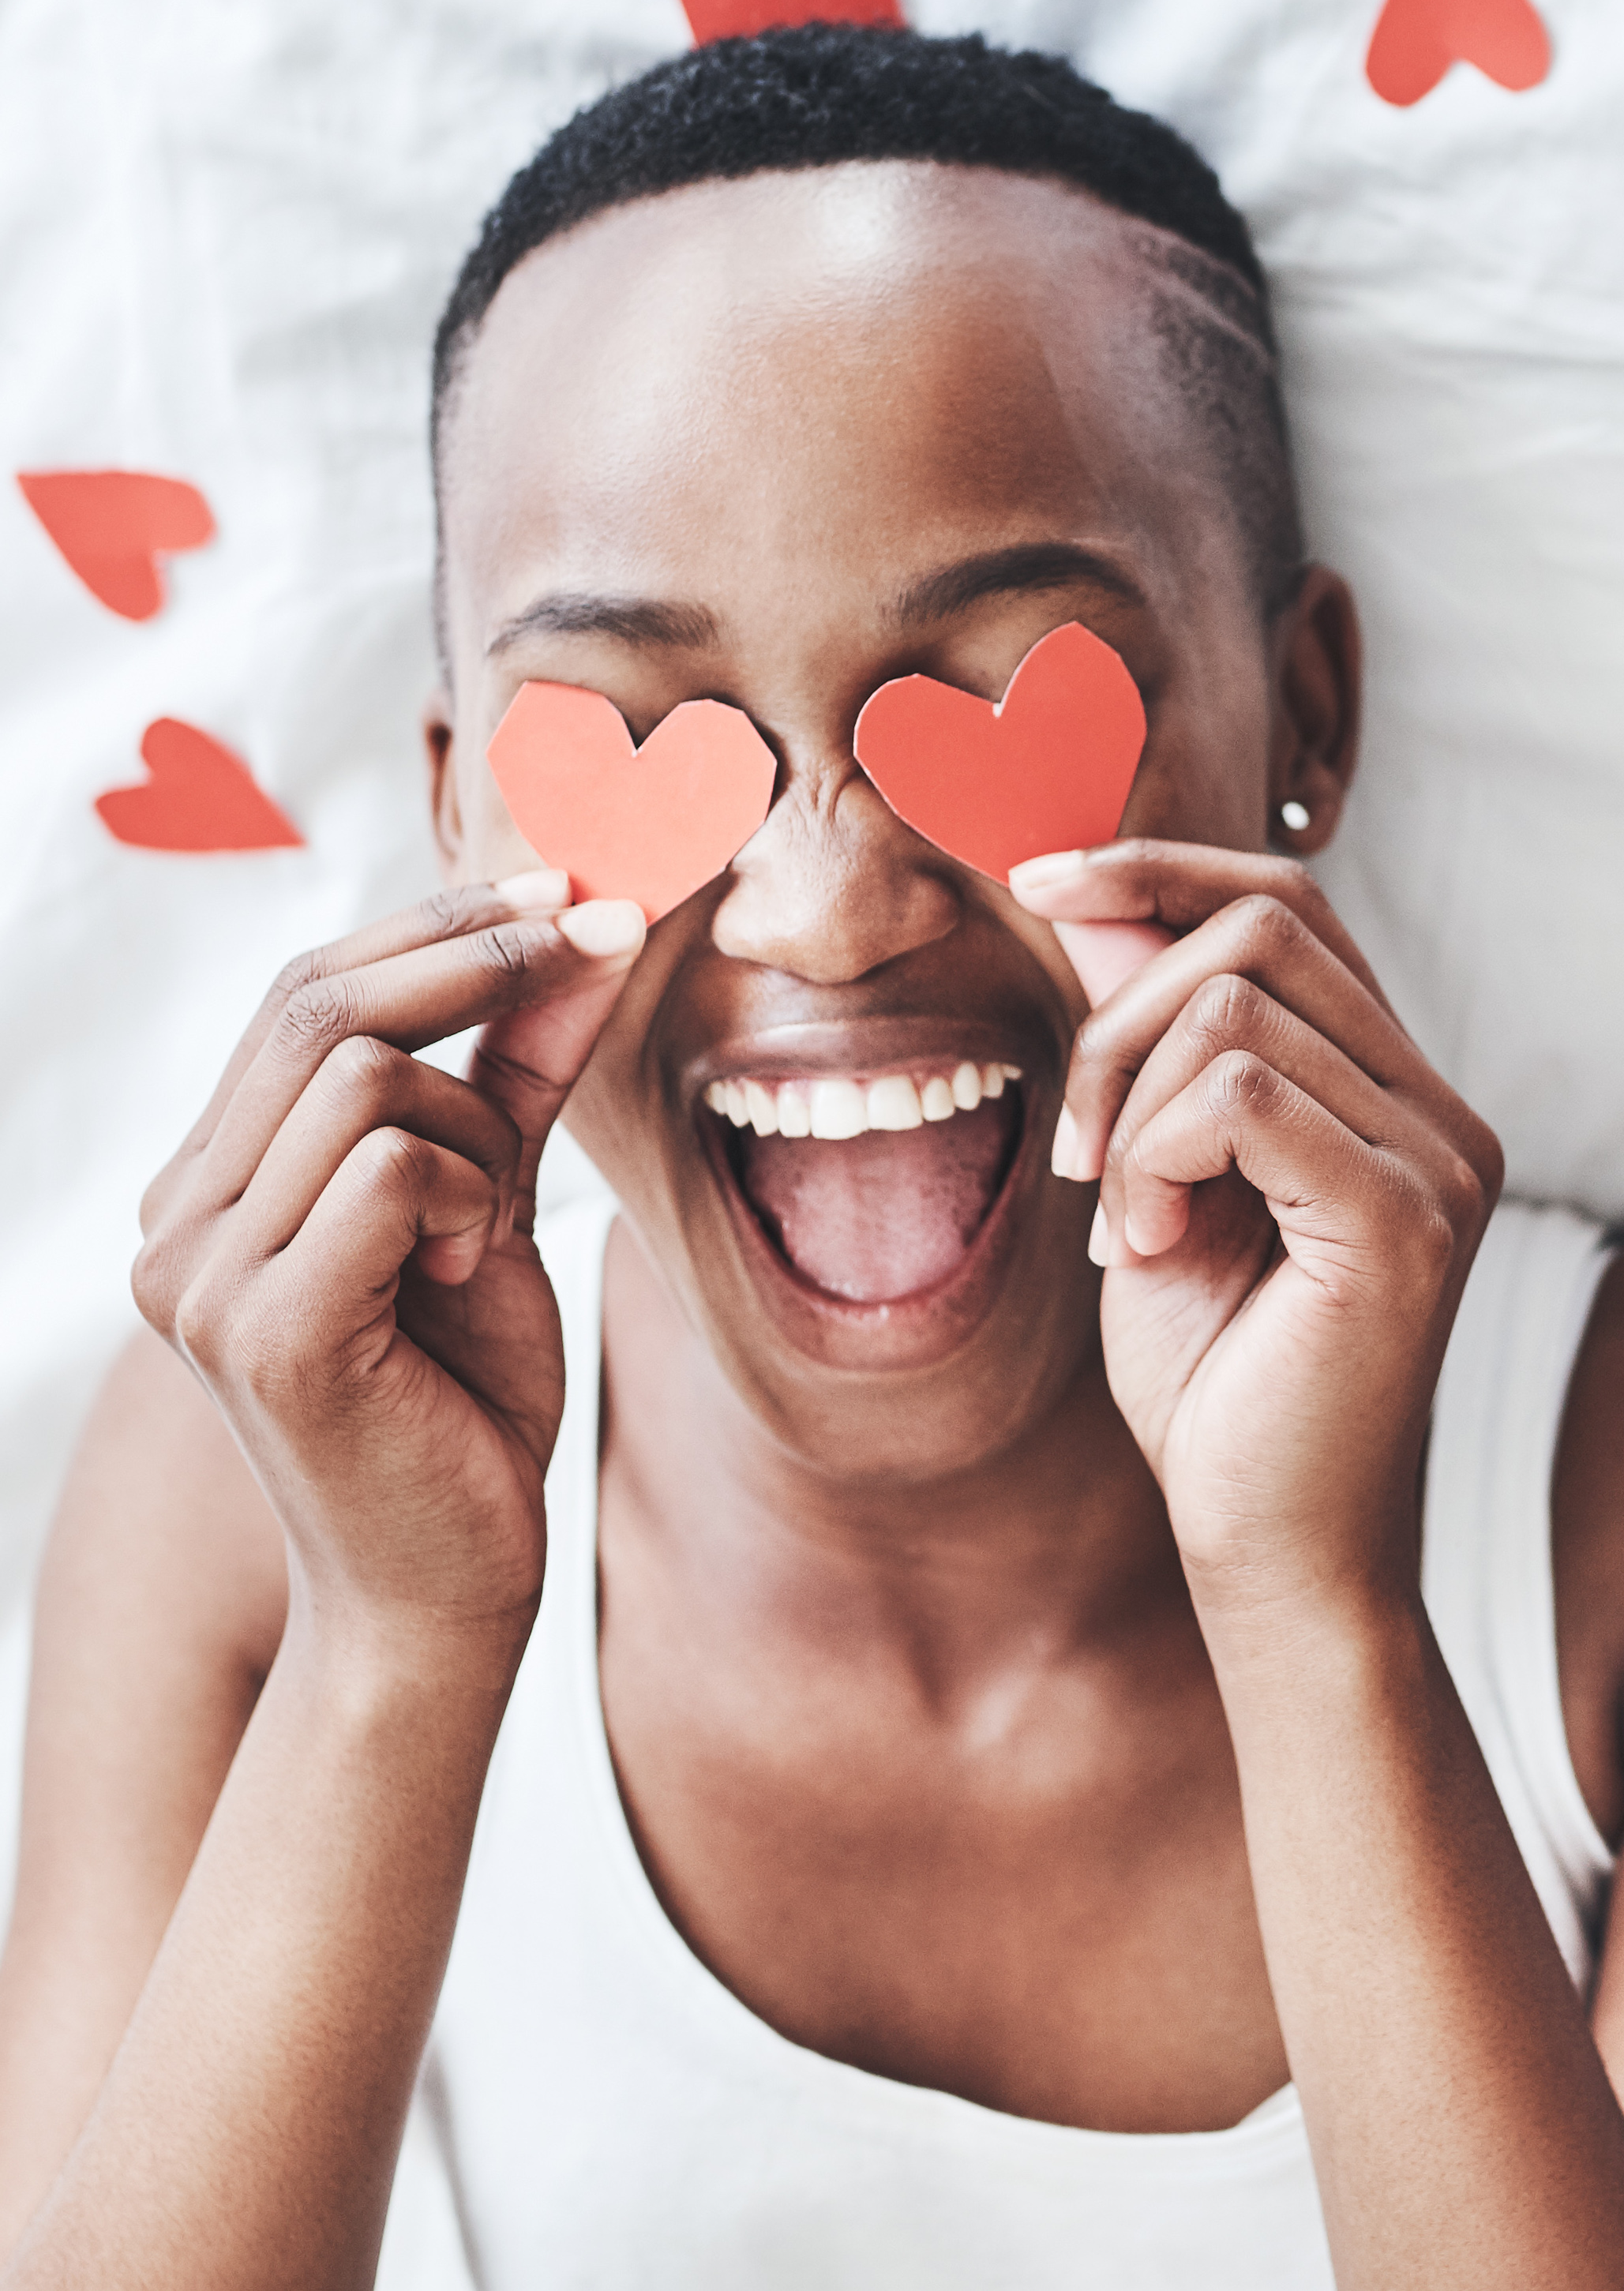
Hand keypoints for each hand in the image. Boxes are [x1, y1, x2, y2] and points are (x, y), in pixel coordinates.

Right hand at [129, 874, 645, 1647]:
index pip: (306, 991)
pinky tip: (469, 1279)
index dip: (440, 919)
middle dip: (481, 949)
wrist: (450, 1584)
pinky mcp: (264, 1328)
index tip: (568, 877)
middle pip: (320, 1000)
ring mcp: (202, 1274)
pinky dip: (465, 1199)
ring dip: (475, 1130)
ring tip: (483, 1236)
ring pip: (365, 1077)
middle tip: (605, 921)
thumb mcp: (494, 1204)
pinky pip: (387, 1168)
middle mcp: (179, 1219)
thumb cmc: (467, 1400)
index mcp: (214, 1182)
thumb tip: (589, 921)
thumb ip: (515, 1073)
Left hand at [1010, 845, 1502, 1612]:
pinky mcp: (1404, 1218)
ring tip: (1125, 1221)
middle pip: (1265, 921)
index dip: (1163, 868)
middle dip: (1120, 1005)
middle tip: (1081, 1149)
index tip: (1040, 881)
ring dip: (1129, 1101)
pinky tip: (1149, 1247)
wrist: (1272, 1552)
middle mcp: (1443, 1112)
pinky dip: (1157, 1157)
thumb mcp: (1155, 1179)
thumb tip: (1084, 893)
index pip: (1293, 902)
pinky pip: (1241, 1095)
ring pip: (1235, 1003)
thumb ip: (1141, 1039)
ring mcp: (1439, 1160)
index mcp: (1400, 1094)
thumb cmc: (1218, 1388)